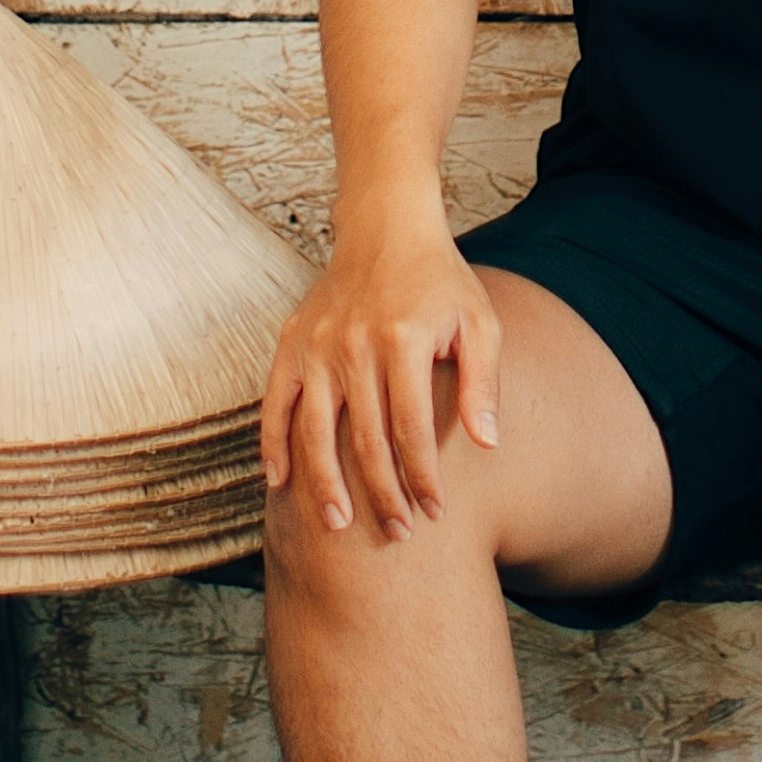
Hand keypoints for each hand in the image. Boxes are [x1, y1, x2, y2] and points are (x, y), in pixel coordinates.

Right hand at [261, 228, 504, 542]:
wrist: (387, 228)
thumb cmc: (441, 282)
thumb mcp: (479, 322)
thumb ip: (483, 383)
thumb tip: (487, 444)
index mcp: (403, 340)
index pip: (411, 429)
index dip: (422, 476)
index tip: (435, 511)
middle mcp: (354, 345)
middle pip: (364, 439)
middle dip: (381, 493)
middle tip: (396, 533)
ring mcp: (317, 345)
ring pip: (315, 430)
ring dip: (324, 483)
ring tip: (336, 525)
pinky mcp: (292, 343)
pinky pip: (276, 402)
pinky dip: (274, 444)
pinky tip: (279, 483)